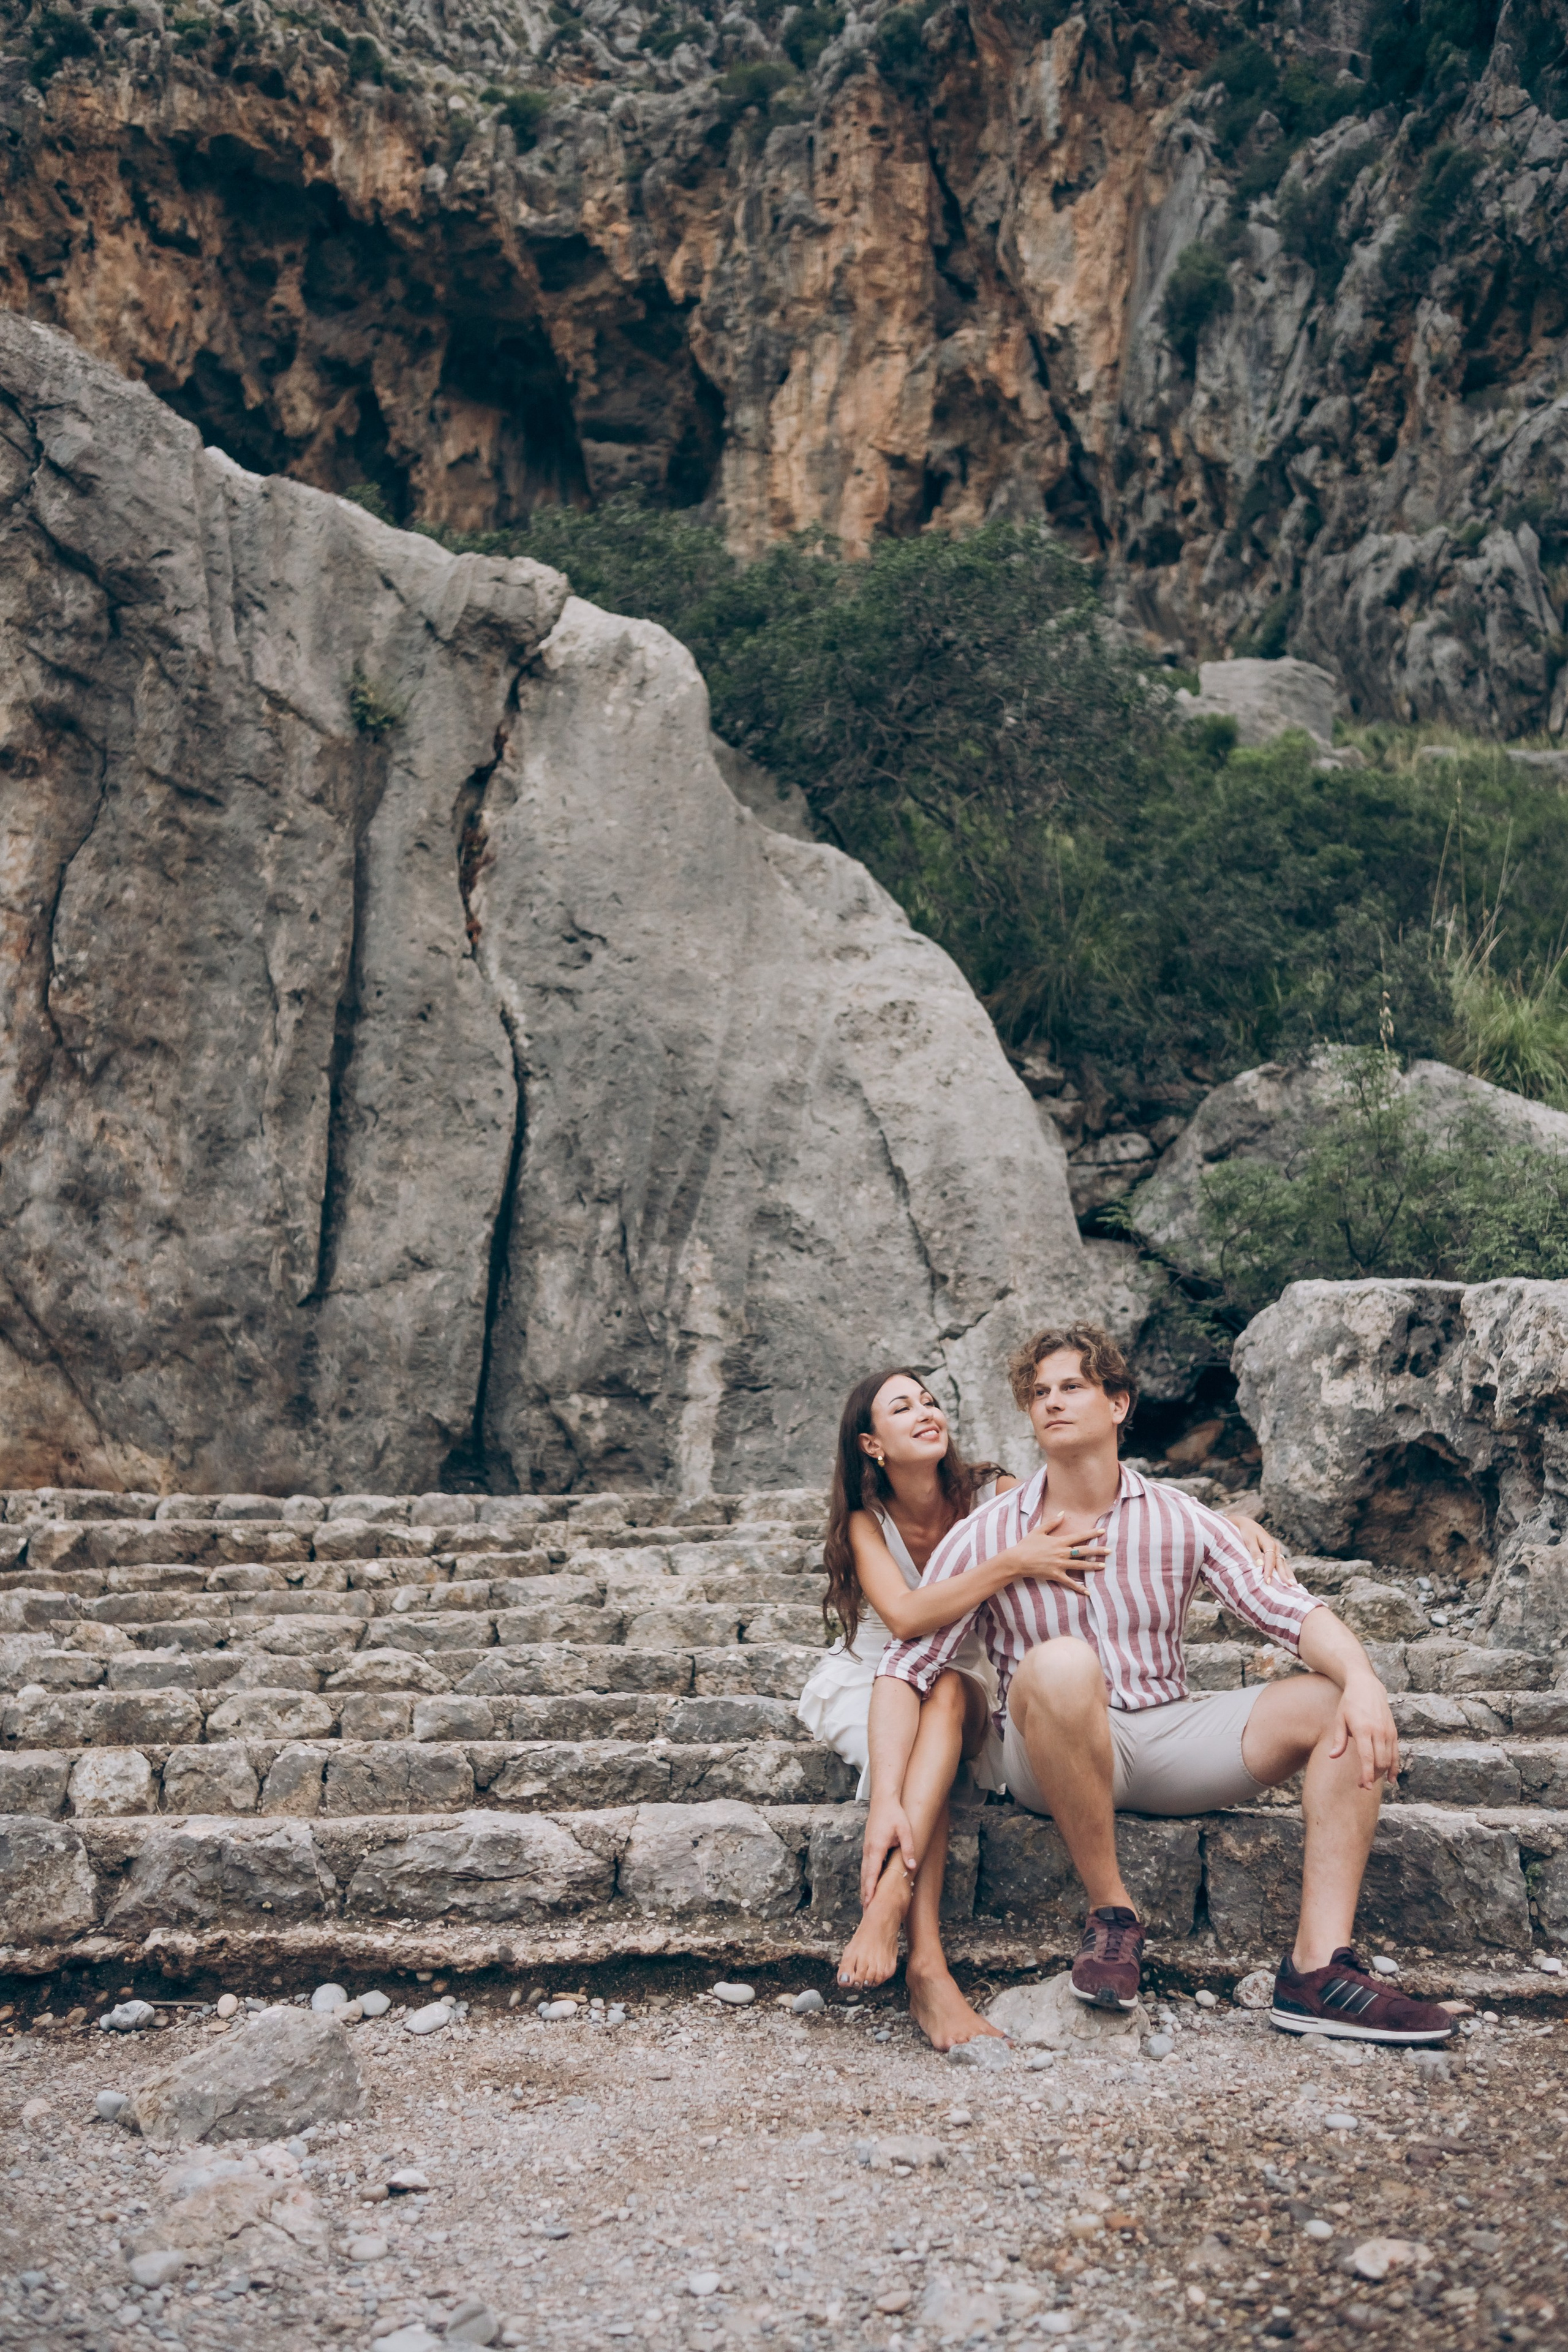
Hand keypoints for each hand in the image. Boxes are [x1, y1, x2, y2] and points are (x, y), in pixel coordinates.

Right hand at [860, 1795, 916, 1909]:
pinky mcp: (869, 1847)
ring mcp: (867, 1849)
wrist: (883, 1800)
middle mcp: (869, 1851)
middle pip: (865, 1877)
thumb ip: (908, 1849)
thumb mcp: (905, 1830)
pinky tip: (870, 1886)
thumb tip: (912, 1867)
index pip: (872, 1874)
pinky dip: (867, 1879)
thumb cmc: (894, 1814)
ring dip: (865, 1888)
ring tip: (866, 1904)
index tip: (868, 1904)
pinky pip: (867, 1866)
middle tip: (866, 1912)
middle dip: (865, 1894)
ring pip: (865, 1872)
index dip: (870, 1890)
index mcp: (876, 1848)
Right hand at [1005, 1509, 1108, 1591]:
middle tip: (1109, 1551)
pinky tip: (1088, 1591)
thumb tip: (1063, 1513)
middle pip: (1084, 1551)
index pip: (1079, 1536)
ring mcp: (1060, 1565)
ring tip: (1103, 1566)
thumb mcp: (1038, 1530)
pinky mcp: (1056, 1575)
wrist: (1017, 1560)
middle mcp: (1062, 1553)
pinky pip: (1070, 1583)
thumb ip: (1052, 1522)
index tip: (1102, 1531)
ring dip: (1093, 1566)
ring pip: (1080, 1566)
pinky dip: (1079, 1587)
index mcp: (1059, 1542)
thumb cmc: (1027, 1545)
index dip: (1092, 1533)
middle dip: (1097, 1551)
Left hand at [1225, 1509, 1289, 1583]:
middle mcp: (1276, 1548)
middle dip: (1285, 1576)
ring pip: (1284, 1565)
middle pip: (1281, 1564)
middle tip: (1290, 1586)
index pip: (1270, 1560)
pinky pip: (1281, 1564)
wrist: (1248, 1525)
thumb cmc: (1247, 1533)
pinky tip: (1289, 1580)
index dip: (1269, 1571)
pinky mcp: (1275, 1554)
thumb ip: (1255, 1552)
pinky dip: (1285, 1572)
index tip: (1268, 1582)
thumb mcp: (1249, 1541)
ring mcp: (1277, 1551)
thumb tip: (1260, 1565)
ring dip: (1289, 1575)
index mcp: (1269, 1543)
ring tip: (1295, 1587)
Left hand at [1329, 1670, 1399, 1788]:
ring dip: (1381, 1773)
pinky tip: (1391, 1778)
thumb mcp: (1340, 1719)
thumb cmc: (1349, 1703)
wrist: (1367, 1687)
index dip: (1367, 1774)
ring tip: (1371, 1781)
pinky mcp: (1394, 1732)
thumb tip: (1332, 1757)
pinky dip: (1394, 1767)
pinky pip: (1396, 1753)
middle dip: (1372, 1776)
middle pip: (1380, 1762)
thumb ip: (1338, 1740)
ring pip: (1389, 1759)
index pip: (1367, 1757)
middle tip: (1361, 1785)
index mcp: (1363, 1729)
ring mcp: (1388, 1732)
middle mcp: (1379, 1731)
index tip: (1364, 1786)